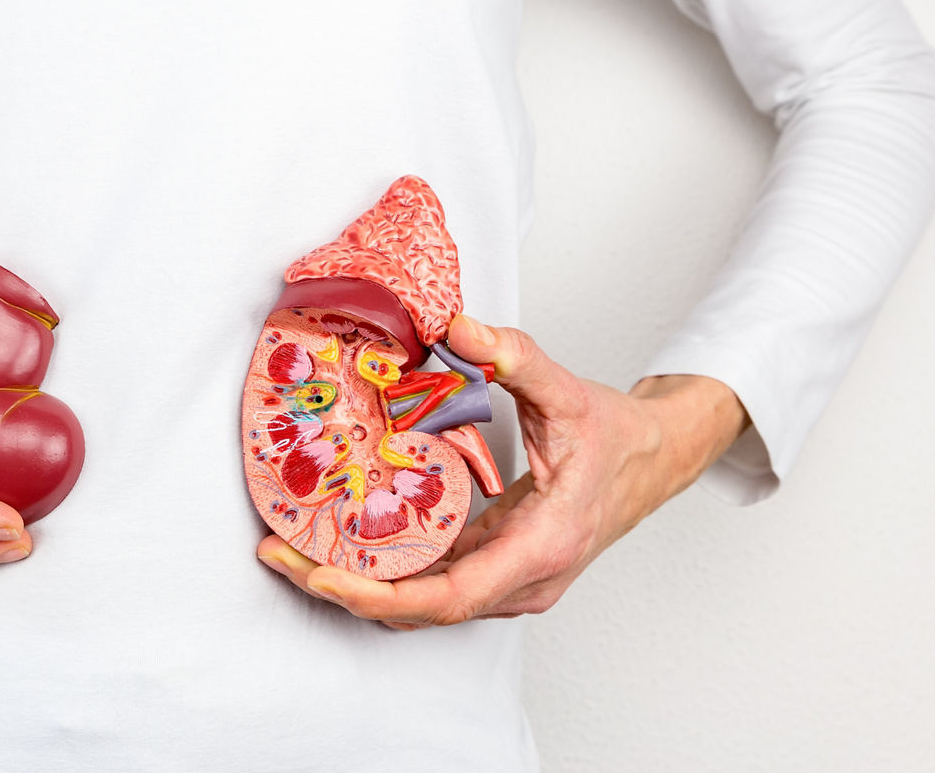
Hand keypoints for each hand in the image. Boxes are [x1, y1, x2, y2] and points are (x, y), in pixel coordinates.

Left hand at [256, 315, 748, 626]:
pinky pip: (433, 584)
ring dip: (356, 583)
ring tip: (292, 548)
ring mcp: (510, 583)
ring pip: (421, 604)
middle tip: (279, 553)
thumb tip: (457, 325)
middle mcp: (523, 581)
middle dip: (344, 588)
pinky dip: (383, 571)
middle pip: (419, 609)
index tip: (321, 575)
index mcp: (539, 548)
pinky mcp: (497, 571)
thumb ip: (514, 355)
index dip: (377, 594)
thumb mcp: (567, 390)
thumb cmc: (616, 436)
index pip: (447, 597)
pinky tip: (339, 542)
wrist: (656, 458)